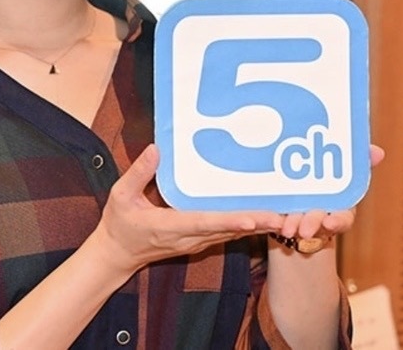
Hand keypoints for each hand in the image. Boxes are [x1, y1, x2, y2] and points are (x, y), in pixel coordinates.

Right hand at [94, 144, 283, 275]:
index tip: (251, 219)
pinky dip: (248, 226)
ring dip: (257, 226)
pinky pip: (228, 233)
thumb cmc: (119, 224)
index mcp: (169, 226)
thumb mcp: (120, 196)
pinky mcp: (200, 240)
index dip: (229, 222)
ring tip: (284, 215)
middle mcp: (188, 237)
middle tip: (283, 215)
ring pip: (232, 234)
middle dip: (255, 223)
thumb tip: (156, 149)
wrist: (118, 254)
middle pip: (227, 231)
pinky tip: (266, 217)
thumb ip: (138, 173)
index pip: (203, 224)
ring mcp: (196, 241)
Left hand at [276, 143, 385, 239]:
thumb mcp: (343, 168)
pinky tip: (270, 218)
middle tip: (304, 229)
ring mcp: (301, 216)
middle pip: (318, 222)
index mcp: (338, 206)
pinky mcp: (282, 214)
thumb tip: (378, 152)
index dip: (337, 222)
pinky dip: (275, 219)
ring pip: (299, 223)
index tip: (330, 223)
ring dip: (293, 225)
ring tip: (286, 228)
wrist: (300, 187)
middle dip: (311, 225)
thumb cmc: (326, 178)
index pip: (342, 218)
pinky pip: (279, 219)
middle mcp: (321, 215)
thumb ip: (358, 162)